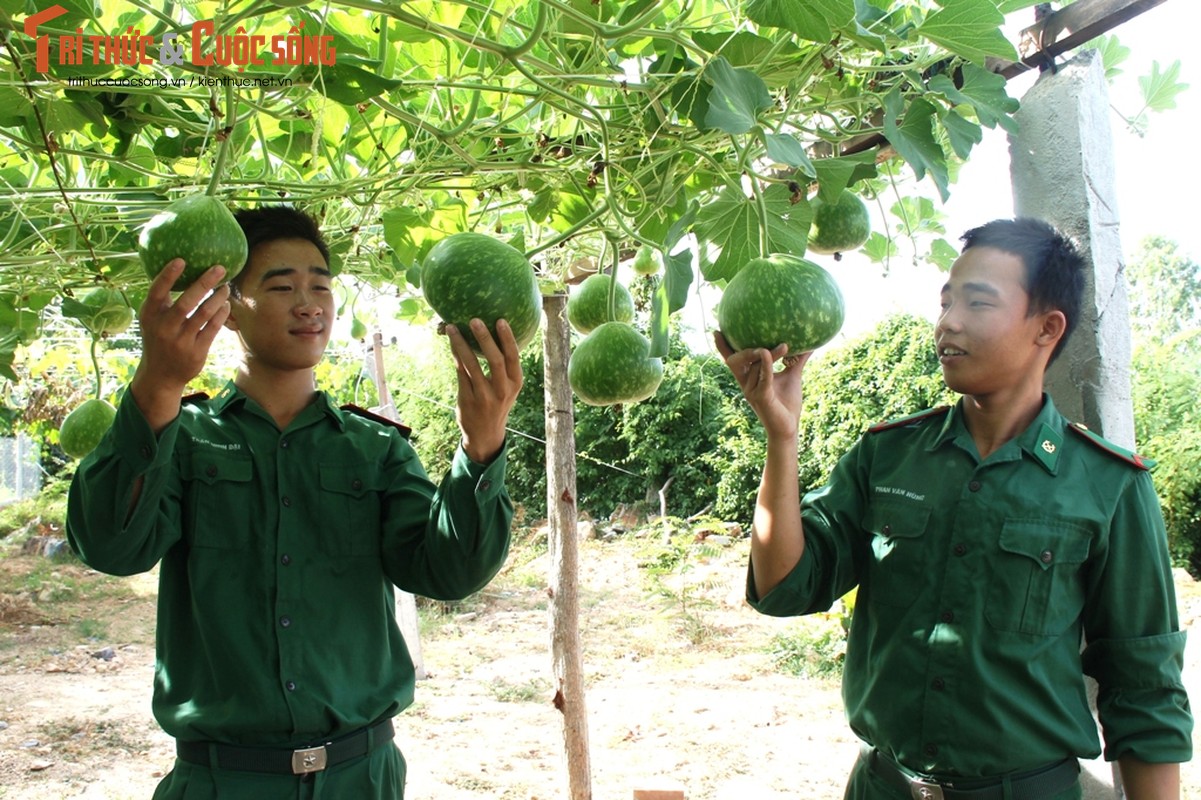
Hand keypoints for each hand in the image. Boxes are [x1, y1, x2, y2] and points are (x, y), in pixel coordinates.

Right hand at [130, 260, 230, 431]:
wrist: (161, 376)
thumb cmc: (159, 338)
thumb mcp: (152, 321)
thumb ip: (162, 301)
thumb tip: (180, 268)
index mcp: (149, 316)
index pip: (157, 292)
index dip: (167, 276)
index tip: (181, 260)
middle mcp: (163, 328)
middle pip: (186, 302)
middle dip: (205, 283)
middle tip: (220, 268)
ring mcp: (180, 341)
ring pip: (204, 314)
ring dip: (218, 297)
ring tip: (225, 287)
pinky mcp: (196, 352)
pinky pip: (213, 328)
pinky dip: (221, 313)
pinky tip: (226, 304)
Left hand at [446, 318, 523, 462]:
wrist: (485, 434)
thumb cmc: (497, 403)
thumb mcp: (508, 388)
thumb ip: (504, 368)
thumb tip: (493, 333)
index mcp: (515, 383)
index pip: (513, 358)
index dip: (507, 339)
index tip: (500, 320)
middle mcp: (502, 390)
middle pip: (495, 361)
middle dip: (485, 339)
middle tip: (474, 320)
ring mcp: (484, 396)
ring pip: (471, 365)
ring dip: (461, 344)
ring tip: (452, 328)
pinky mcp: (467, 399)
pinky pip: (460, 372)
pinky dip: (455, 355)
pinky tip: (451, 342)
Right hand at [715, 331, 810, 440]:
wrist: (788, 428)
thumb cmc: (787, 403)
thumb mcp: (792, 375)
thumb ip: (796, 359)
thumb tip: (810, 343)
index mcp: (749, 378)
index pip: (732, 360)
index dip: (722, 347)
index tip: (717, 330)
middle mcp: (746, 384)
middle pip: (734, 361)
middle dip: (743, 347)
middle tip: (757, 336)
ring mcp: (751, 391)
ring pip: (753, 366)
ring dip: (767, 353)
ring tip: (784, 346)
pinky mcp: (761, 397)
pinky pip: (762, 377)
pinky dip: (767, 364)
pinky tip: (771, 353)